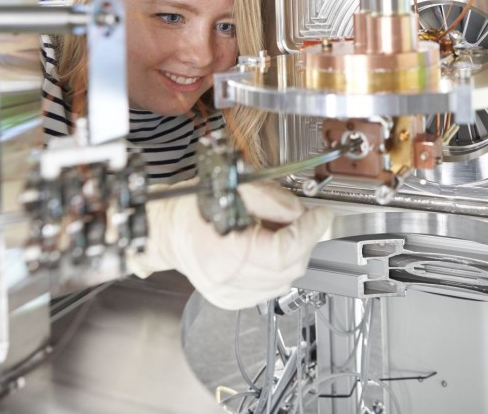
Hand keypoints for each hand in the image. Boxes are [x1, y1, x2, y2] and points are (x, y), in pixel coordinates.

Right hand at [127, 180, 332, 309]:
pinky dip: (276, 271)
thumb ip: (275, 199)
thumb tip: (302, 212)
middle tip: (302, 220)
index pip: (286, 252)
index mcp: (228, 252)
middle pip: (289, 270)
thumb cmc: (193, 207)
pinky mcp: (230, 299)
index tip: (321, 216)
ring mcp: (229, 294)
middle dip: (304, 242)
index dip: (310, 232)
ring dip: (291, 257)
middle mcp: (228, 279)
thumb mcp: (238, 187)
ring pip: (283, 282)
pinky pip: (269, 289)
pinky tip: (264, 251)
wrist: (166, 229)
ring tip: (275, 233)